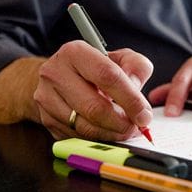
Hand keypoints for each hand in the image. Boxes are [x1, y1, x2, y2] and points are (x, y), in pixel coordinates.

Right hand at [33, 40, 153, 139]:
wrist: (58, 77)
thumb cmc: (93, 69)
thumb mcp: (119, 58)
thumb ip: (136, 68)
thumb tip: (138, 94)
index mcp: (75, 53)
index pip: (107, 76)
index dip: (130, 99)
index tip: (145, 115)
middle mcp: (55, 73)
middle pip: (94, 107)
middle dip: (121, 123)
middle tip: (136, 128)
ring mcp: (47, 98)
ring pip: (85, 127)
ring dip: (111, 134)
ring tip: (125, 130)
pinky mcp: (46, 119)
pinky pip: (76, 136)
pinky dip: (97, 139)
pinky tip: (107, 132)